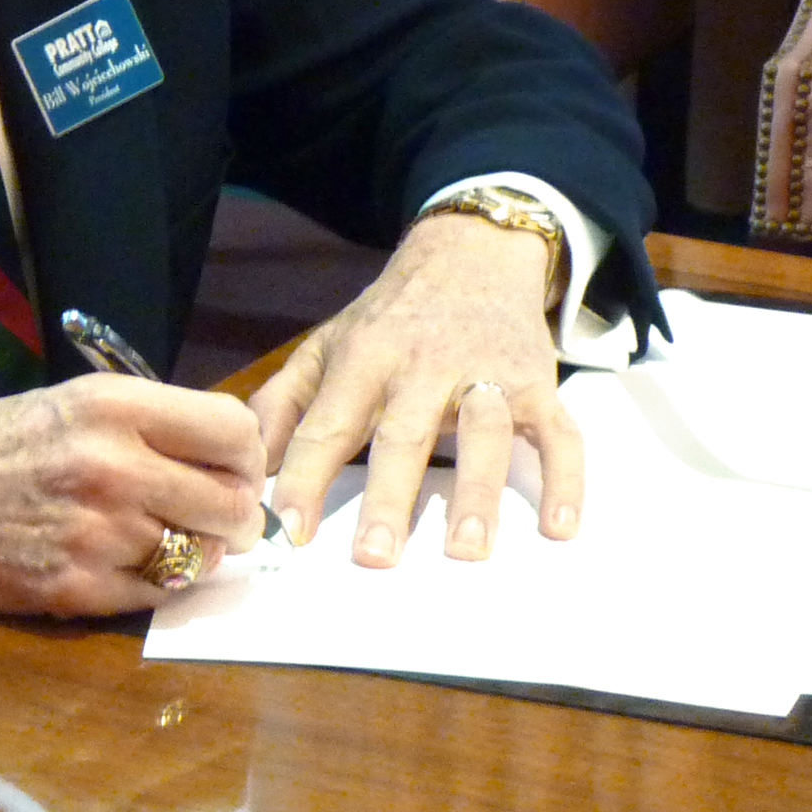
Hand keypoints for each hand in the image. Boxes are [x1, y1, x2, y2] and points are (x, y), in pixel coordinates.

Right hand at [0, 375, 265, 610]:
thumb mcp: (62, 405)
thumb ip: (144, 427)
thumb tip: (226, 461)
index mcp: (109, 407)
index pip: (236, 432)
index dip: (245, 457)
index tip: (230, 471)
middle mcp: (111, 466)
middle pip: (232, 504)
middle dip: (230, 517)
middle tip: (206, 519)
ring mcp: (95, 532)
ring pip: (200, 556)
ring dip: (189, 554)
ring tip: (148, 540)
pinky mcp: (75, 588)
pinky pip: (157, 595)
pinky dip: (149, 586)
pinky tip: (113, 564)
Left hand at [251, 213, 574, 566]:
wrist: (472, 254)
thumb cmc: (389, 317)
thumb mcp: (325, 346)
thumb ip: (281, 403)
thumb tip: (244, 464)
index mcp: (364, 358)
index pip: (327, 424)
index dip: (305, 477)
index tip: (287, 529)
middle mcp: (425, 367)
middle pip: (403, 435)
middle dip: (388, 496)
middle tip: (374, 556)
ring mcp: (488, 375)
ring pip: (484, 436)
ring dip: (477, 493)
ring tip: (467, 551)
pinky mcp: (539, 385)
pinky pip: (560, 434)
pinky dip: (567, 480)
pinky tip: (560, 529)